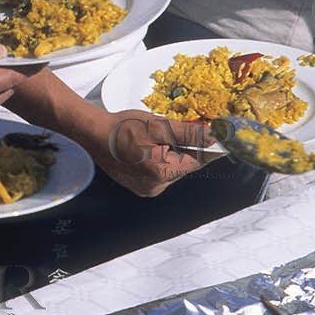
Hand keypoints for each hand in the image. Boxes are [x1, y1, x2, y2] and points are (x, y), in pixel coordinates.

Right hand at [90, 109, 212, 197]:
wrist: (94, 134)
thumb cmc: (123, 127)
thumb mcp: (159, 125)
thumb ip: (188, 134)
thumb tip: (213, 137)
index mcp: (162, 171)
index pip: (197, 162)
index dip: (208, 149)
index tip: (220, 141)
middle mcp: (156, 186)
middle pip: (184, 167)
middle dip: (185, 150)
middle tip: (177, 133)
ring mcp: (146, 189)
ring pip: (171, 171)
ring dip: (171, 156)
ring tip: (156, 139)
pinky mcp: (138, 187)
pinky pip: (158, 174)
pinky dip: (159, 161)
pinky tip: (148, 148)